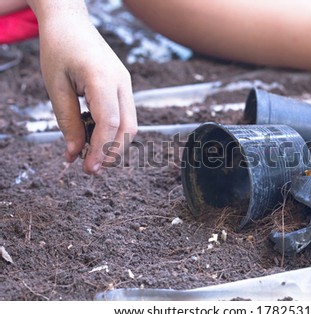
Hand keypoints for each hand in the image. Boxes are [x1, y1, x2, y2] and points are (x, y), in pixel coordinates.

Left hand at [38, 14, 136, 174]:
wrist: (71, 23)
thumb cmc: (59, 50)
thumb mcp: (56, 87)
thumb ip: (68, 122)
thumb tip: (75, 153)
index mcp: (103, 78)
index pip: (110, 122)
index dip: (101, 149)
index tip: (89, 168)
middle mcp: (122, 82)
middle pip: (129, 127)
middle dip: (114, 153)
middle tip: (93, 168)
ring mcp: (126, 84)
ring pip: (131, 123)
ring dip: (115, 144)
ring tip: (94, 156)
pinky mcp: (124, 86)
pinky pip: (126, 114)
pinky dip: (114, 132)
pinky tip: (98, 139)